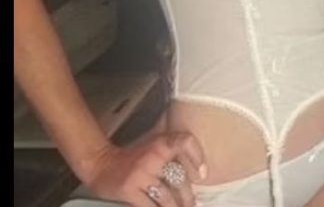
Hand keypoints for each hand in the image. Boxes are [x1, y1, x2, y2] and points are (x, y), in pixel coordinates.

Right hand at [85, 132, 205, 206]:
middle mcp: (153, 156)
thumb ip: (172, 148)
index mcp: (160, 143)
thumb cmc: (132, 157)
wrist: (101, 164)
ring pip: (168, 197)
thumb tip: (197, 158)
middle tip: (193, 205)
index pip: (185, 141)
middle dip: (188, 197)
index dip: (197, 156)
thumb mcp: (152, 144)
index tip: (202, 175)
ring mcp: (141, 174)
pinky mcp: (130, 190)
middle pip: (180, 179)